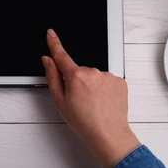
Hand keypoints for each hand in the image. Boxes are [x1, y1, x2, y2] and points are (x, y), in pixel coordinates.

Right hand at [42, 29, 140, 167]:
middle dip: (77, 81)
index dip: (54, 43)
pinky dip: (103, 89)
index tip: (51, 34)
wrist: (108, 134)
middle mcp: (93, 72)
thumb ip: (52, 77)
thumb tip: (48, 60)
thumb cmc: (84, 122)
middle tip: (79, 100)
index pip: (61, 55)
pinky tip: (103, 102)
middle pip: (79, 70)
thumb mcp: (60, 101)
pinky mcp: (119, 80)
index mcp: (76, 76)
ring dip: (92, 86)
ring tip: (93, 104)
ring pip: (94, 76)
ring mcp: (108, 75)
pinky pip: (106, 80)